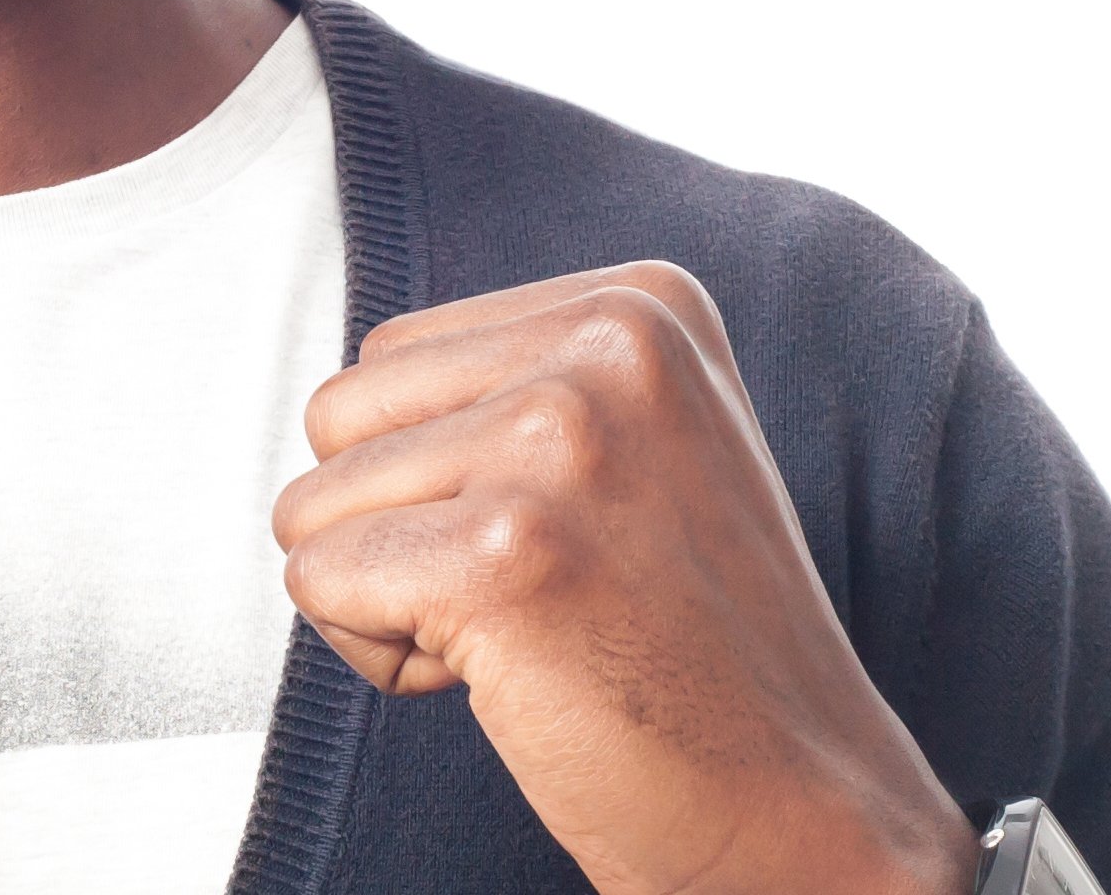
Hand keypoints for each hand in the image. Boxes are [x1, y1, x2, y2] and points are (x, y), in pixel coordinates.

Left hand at [274, 264, 976, 894]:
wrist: (796, 807)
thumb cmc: (693, 648)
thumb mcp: (643, 446)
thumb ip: (518, 382)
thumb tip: (345, 397)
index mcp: (642, 303)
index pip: (393, 358)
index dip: (439, 476)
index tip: (563, 541)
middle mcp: (609, 346)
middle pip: (341, 416)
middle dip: (394, 526)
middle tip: (536, 597)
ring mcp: (559, 443)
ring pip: (314, 503)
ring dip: (387, 595)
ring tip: (528, 635)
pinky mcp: (501, 553)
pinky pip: (316, 582)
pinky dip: (380, 655)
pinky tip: (507, 677)